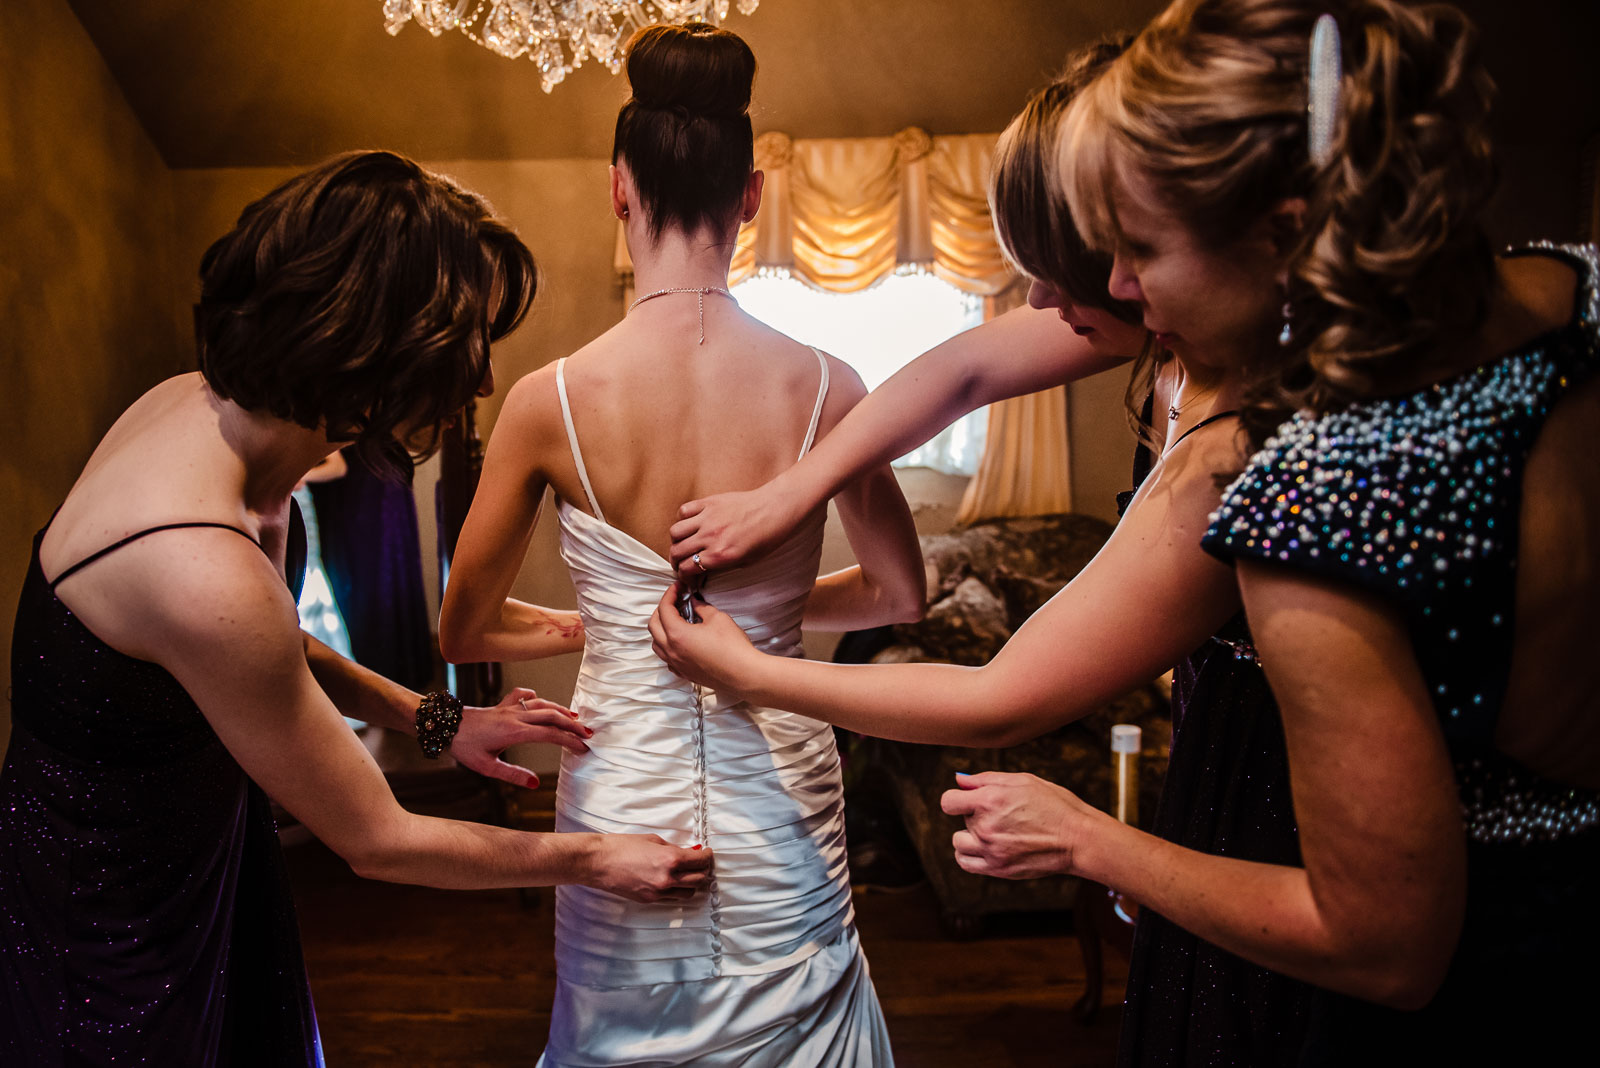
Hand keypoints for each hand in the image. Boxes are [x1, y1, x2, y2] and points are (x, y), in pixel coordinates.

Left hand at [451, 687, 592, 789]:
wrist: (445, 725)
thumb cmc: (464, 747)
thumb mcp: (487, 767)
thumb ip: (512, 775)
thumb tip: (535, 785)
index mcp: (514, 732)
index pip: (550, 735)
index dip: (569, 741)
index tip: (582, 748)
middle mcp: (515, 716)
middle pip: (552, 716)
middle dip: (573, 725)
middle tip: (588, 734)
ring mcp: (509, 708)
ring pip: (541, 704)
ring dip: (560, 710)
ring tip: (575, 718)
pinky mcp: (503, 704)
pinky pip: (523, 696)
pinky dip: (535, 698)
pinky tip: (539, 701)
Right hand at [586, 834, 714, 902]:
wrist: (599, 862)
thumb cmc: (621, 846)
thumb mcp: (653, 840)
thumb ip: (673, 848)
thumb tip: (688, 852)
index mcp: (670, 859)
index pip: (700, 861)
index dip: (707, 856)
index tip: (706, 852)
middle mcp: (667, 878)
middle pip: (699, 879)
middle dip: (703, 870)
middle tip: (701, 862)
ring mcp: (658, 892)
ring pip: (688, 893)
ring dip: (692, 883)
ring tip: (688, 873)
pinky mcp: (649, 900)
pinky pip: (672, 898)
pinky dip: (676, 890)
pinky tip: (672, 881)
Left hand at [648, 584, 759, 691]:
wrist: (743, 674)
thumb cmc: (732, 648)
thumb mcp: (717, 618)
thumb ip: (701, 608)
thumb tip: (695, 604)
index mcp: (677, 634)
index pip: (664, 609)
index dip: (670, 594)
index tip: (677, 588)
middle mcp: (672, 651)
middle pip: (653, 625)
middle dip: (661, 610)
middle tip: (674, 600)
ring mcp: (677, 664)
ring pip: (656, 644)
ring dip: (660, 629)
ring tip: (673, 620)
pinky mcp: (684, 673)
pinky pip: (667, 659)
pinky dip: (667, 647)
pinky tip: (679, 642)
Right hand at [668, 484, 803, 578]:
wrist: (775, 509)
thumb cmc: (767, 536)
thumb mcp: (746, 561)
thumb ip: (721, 565)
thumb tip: (704, 570)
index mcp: (720, 555)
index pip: (687, 569)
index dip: (683, 577)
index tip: (686, 577)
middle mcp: (710, 537)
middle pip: (677, 552)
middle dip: (676, 562)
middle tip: (680, 564)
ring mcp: (707, 518)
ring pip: (675, 532)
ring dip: (676, 542)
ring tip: (682, 544)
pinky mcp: (708, 503)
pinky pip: (684, 511)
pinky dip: (683, 519)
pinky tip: (690, 524)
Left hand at [940, 771, 1104, 880]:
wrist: (1078, 839)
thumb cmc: (1055, 805)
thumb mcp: (1022, 781)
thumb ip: (985, 779)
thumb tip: (959, 779)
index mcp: (990, 800)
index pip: (948, 801)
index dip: (957, 798)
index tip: (968, 800)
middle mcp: (986, 827)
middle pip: (961, 819)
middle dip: (976, 813)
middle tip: (1004, 814)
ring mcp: (991, 850)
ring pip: (958, 842)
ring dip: (969, 836)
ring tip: (993, 832)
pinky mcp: (998, 868)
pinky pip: (965, 862)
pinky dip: (969, 854)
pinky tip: (985, 847)